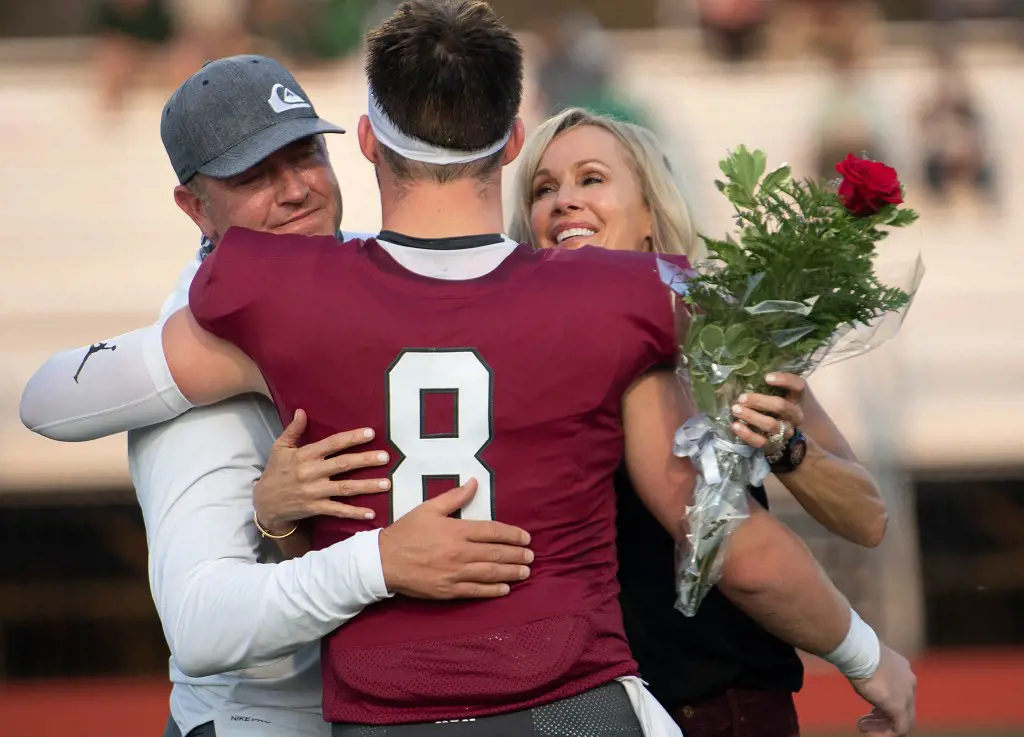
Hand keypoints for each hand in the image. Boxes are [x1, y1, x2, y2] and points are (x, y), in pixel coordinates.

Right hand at [253, 409, 389, 533]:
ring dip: (367, 486)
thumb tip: (302, 411)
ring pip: (345, 488)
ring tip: (386, 483)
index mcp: (305, 455)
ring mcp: (314, 492)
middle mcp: (311, 473)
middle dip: (365, 460)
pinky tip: (372, 513)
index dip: (351, 438)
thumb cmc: (275, 472)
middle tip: (385, 457)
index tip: (370, 433)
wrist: (264, 503)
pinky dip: (354, 513)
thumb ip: (293, 430)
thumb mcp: (279, 448)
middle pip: (343, 465)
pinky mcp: (315, 508)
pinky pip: (338, 510)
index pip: (332, 444)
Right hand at [379, 478, 533, 599]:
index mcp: (456, 530)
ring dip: (511, 572)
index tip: (526, 538)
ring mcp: (455, 573)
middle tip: (531, 556)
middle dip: (517, 555)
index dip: (512, 535)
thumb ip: (454, 497)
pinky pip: (476, 591)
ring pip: (490, 573)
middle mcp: (460, 552)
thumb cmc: (406, 532)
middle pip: (496, 554)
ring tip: (525, 571)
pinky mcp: (448, 591)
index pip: (493, 532)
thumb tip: (474, 482)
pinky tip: (505, 589)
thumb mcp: (428, 508)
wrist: (383, 561)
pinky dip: (493, 591)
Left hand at [730, 372, 806, 450]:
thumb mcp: (775, 396)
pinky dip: (747, 434)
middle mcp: (794, 415)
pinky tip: (735, 425)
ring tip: (735, 409)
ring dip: (751, 416)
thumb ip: (765, 387)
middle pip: (781, 406)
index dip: (785, 380)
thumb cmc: (772, 409)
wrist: (780, 437)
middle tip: (742, 398)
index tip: (766, 378)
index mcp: (796, 399)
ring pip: (771, 424)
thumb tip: (740, 375)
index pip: (798, 386)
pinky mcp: (774, 446)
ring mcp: (786, 432)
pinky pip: (761, 441)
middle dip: (759, 401)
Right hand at [849, 645, 916, 736]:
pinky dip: (885, 734)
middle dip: (883, 717)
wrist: (859, 651)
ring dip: (882, 727)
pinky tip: (870, 733)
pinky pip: (898, 728)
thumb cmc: (857, 650)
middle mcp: (909, 682)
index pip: (900, 692)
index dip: (884, 702)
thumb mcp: (868, 660)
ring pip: (903, 720)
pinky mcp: (899, 707)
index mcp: (902, 669)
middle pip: (903, 708)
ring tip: (863, 728)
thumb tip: (857, 669)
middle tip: (865, 721)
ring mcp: (907, 695)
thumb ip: (871, 670)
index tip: (869, 709)